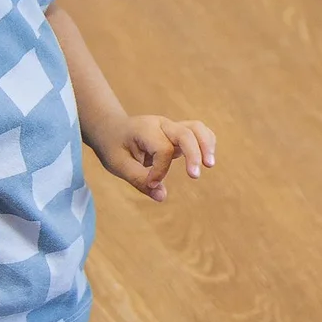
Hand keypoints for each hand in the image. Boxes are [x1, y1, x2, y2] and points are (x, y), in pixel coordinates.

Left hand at [96, 113, 217, 200]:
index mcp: (145, 129)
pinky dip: (206, 143)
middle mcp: (161, 124)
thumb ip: (139, 180)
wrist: (111, 129)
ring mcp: (171, 126)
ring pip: (196, 128)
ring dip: (206, 145)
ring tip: (210, 165)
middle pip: (185, 133)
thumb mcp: (118, 165)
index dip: (160, 170)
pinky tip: (207, 160)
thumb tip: (162, 197)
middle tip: (195, 176)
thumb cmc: (114, 147)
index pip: (162, 149)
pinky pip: (198, 132)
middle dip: (193, 154)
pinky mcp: (178, 133)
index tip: (151, 184)